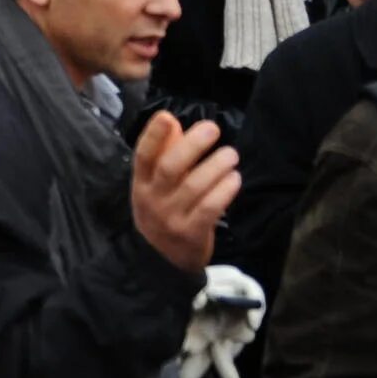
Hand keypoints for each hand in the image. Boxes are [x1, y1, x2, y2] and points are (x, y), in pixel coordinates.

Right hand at [131, 111, 237, 272]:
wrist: (161, 262)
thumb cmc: (161, 213)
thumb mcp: (153, 187)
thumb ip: (162, 155)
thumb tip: (173, 122)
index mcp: (141, 184)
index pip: (143, 156)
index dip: (153, 135)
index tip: (167, 116)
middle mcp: (153, 199)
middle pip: (170, 168)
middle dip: (192, 145)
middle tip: (213, 128)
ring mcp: (172, 217)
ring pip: (194, 187)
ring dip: (216, 166)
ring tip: (231, 155)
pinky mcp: (192, 233)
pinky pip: (209, 208)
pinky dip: (223, 191)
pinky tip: (234, 179)